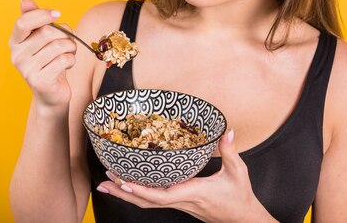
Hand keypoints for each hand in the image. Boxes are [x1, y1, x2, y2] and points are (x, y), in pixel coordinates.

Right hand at [8, 0, 76, 109]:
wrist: (51, 94)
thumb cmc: (48, 60)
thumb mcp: (41, 38)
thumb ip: (34, 18)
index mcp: (15, 42)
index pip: (23, 22)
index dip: (42, 14)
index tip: (57, 14)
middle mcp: (17, 55)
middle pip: (47, 32)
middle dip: (65, 34)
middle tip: (68, 41)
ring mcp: (27, 70)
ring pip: (59, 46)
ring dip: (71, 47)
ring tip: (68, 53)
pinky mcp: (40, 81)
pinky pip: (65, 60)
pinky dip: (72, 60)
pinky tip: (67, 66)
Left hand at [96, 129, 275, 222]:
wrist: (242, 219)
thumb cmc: (239, 196)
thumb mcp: (237, 172)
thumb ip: (230, 151)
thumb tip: (227, 131)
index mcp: (193, 192)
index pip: (163, 196)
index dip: (142, 191)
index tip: (124, 183)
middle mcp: (182, 200)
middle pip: (147, 201)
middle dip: (123, 192)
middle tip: (103, 181)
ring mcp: (179, 204)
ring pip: (148, 203)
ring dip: (126, 194)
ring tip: (106, 184)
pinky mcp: (179, 203)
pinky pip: (154, 201)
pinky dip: (137, 194)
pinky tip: (126, 187)